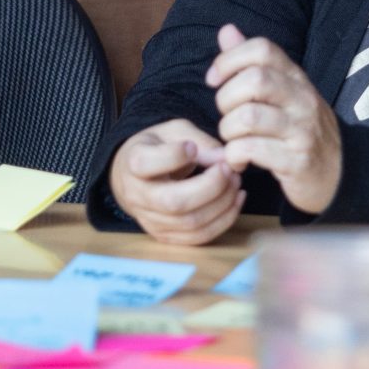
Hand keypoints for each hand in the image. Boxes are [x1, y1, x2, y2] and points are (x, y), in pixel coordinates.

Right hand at [109, 119, 243, 245]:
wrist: (135, 176)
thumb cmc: (157, 148)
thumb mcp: (173, 132)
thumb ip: (199, 141)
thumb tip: (225, 158)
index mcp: (132, 162)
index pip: (146, 163)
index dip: (175, 155)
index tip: (192, 147)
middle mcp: (136, 195)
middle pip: (174, 201)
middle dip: (211, 186)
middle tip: (228, 170)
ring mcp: (149, 220)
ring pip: (190, 223)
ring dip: (222, 204)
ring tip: (235, 182)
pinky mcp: (164, 235)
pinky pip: (198, 237)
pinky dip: (223, 220)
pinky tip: (234, 201)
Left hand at [209, 23, 342, 213]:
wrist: (341, 174)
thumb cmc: (301, 129)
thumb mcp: (283, 92)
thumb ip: (253, 63)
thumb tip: (227, 30)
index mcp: (296, 78)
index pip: (262, 49)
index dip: (228, 60)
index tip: (214, 80)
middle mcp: (302, 99)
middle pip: (254, 80)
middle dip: (225, 98)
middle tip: (227, 116)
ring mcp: (302, 130)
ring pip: (247, 117)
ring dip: (228, 132)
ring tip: (233, 141)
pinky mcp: (297, 161)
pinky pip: (252, 150)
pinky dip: (234, 156)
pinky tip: (239, 161)